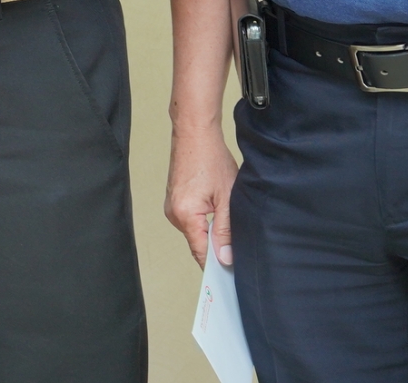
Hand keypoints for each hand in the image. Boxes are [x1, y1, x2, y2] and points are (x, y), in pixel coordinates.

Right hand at [165, 122, 238, 267]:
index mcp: (185, 215)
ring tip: (225, 213)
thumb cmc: (211, 159)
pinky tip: (215, 206)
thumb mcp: (227, 198)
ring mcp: (171, 207)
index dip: (217, 265)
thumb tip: (225, 258)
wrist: (195, 134)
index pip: (201, 253)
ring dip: (210, 230)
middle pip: (197, 243)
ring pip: (195, 231)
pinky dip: (203, 220)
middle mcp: (173, 214)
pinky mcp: (174, 200)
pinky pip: (190, 220)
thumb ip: (225, 231)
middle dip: (216, 246)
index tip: (232, 273)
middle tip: (236, 240)